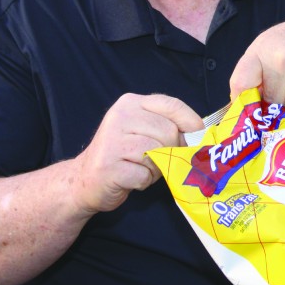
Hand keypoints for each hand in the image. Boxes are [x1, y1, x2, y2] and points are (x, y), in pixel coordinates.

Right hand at [69, 94, 202, 214]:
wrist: (85, 179)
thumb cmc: (123, 155)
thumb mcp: (144, 131)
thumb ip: (168, 126)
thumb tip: (199, 134)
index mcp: (131, 102)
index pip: (172, 105)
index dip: (191, 122)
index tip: (198, 137)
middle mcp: (120, 116)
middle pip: (168, 132)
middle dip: (169, 151)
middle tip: (155, 159)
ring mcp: (112, 140)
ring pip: (158, 154)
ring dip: (155, 168)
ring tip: (140, 168)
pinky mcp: (109, 166)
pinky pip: (144, 175)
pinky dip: (143, 182)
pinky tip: (130, 178)